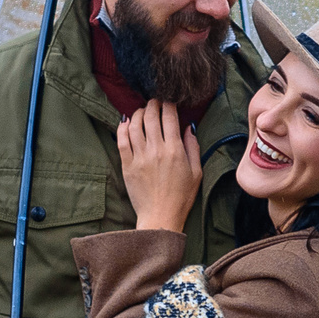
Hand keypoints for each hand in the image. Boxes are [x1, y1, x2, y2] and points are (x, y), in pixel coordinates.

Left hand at [117, 100, 201, 233]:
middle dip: (153, 105)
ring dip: (138, 113)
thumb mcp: (196, 172)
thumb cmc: (181, 197)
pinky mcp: (127, 165)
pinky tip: (127, 122)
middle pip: (150, 117)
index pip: (169, 117)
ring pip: (135, 125)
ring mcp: (139, 157)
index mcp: (175, 151)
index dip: (169, 104)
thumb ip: (193, 147)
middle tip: (154, 102)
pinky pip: (122, 140)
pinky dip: (123, 127)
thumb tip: (188, 127)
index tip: (169, 101)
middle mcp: (156, 150)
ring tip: (142, 111)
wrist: (161, 216)